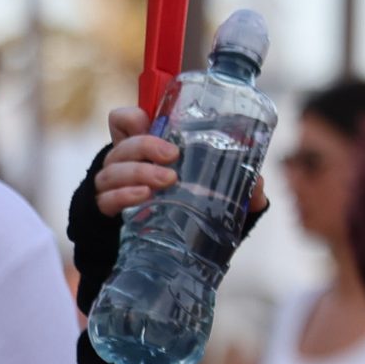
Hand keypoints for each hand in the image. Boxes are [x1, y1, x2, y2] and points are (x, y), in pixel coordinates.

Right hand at [92, 104, 266, 217]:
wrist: (161, 246)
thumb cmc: (186, 206)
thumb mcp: (210, 192)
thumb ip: (236, 186)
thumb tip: (257, 184)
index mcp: (144, 150)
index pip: (124, 121)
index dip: (132, 118)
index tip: (150, 121)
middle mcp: (123, 163)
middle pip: (123, 144)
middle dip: (145, 146)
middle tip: (172, 156)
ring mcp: (112, 186)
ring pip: (113, 170)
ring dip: (138, 172)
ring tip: (166, 181)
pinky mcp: (108, 210)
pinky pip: (107, 199)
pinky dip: (124, 195)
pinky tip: (144, 197)